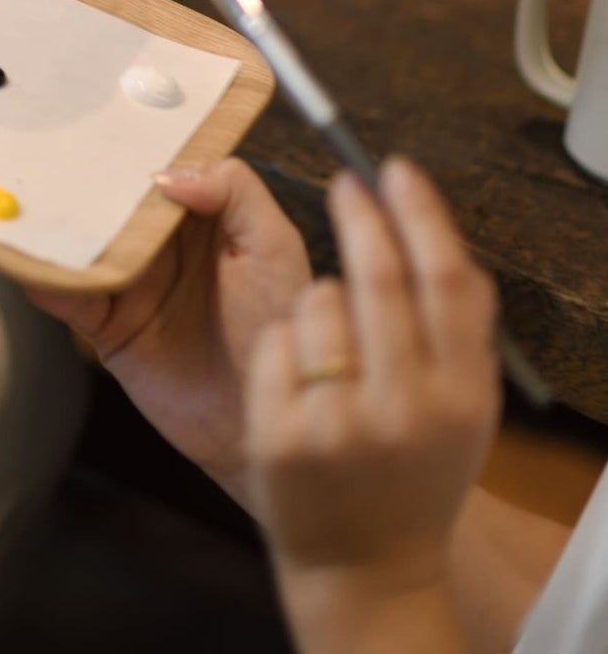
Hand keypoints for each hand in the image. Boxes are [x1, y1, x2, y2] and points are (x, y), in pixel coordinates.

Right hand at [30, 159, 309, 503]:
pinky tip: (32, 261)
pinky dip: (47, 278)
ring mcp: (131, 284)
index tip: (107, 120)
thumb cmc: (281, 331)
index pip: (162, 169)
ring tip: (29, 198)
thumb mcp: (275, 248)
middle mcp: (162, 245)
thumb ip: (236, 193)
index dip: (137, 145)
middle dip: (85, 177)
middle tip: (53, 150)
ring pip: (85, 242)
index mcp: (203, 218)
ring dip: (59, 224)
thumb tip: (167, 173)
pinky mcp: (107, 326)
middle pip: (114, 200)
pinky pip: (69, 296)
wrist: (261, 424)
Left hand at [246, 160, 498, 612]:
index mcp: (461, 394)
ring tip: (329, 354)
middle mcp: (406, 410)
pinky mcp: (281, 437)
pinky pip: (276, 344)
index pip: (448, 280)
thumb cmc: (413, 467)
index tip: (394, 171)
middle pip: (376, 278)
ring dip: (316, 305)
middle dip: (360, 219)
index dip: (420, 216)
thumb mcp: (457, 402)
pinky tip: (295, 386)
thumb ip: (450, 321)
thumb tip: (419, 217)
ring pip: (316, 302)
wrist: (364, 567)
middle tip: (347, 186)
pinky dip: (280, 349)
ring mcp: (339, 425)